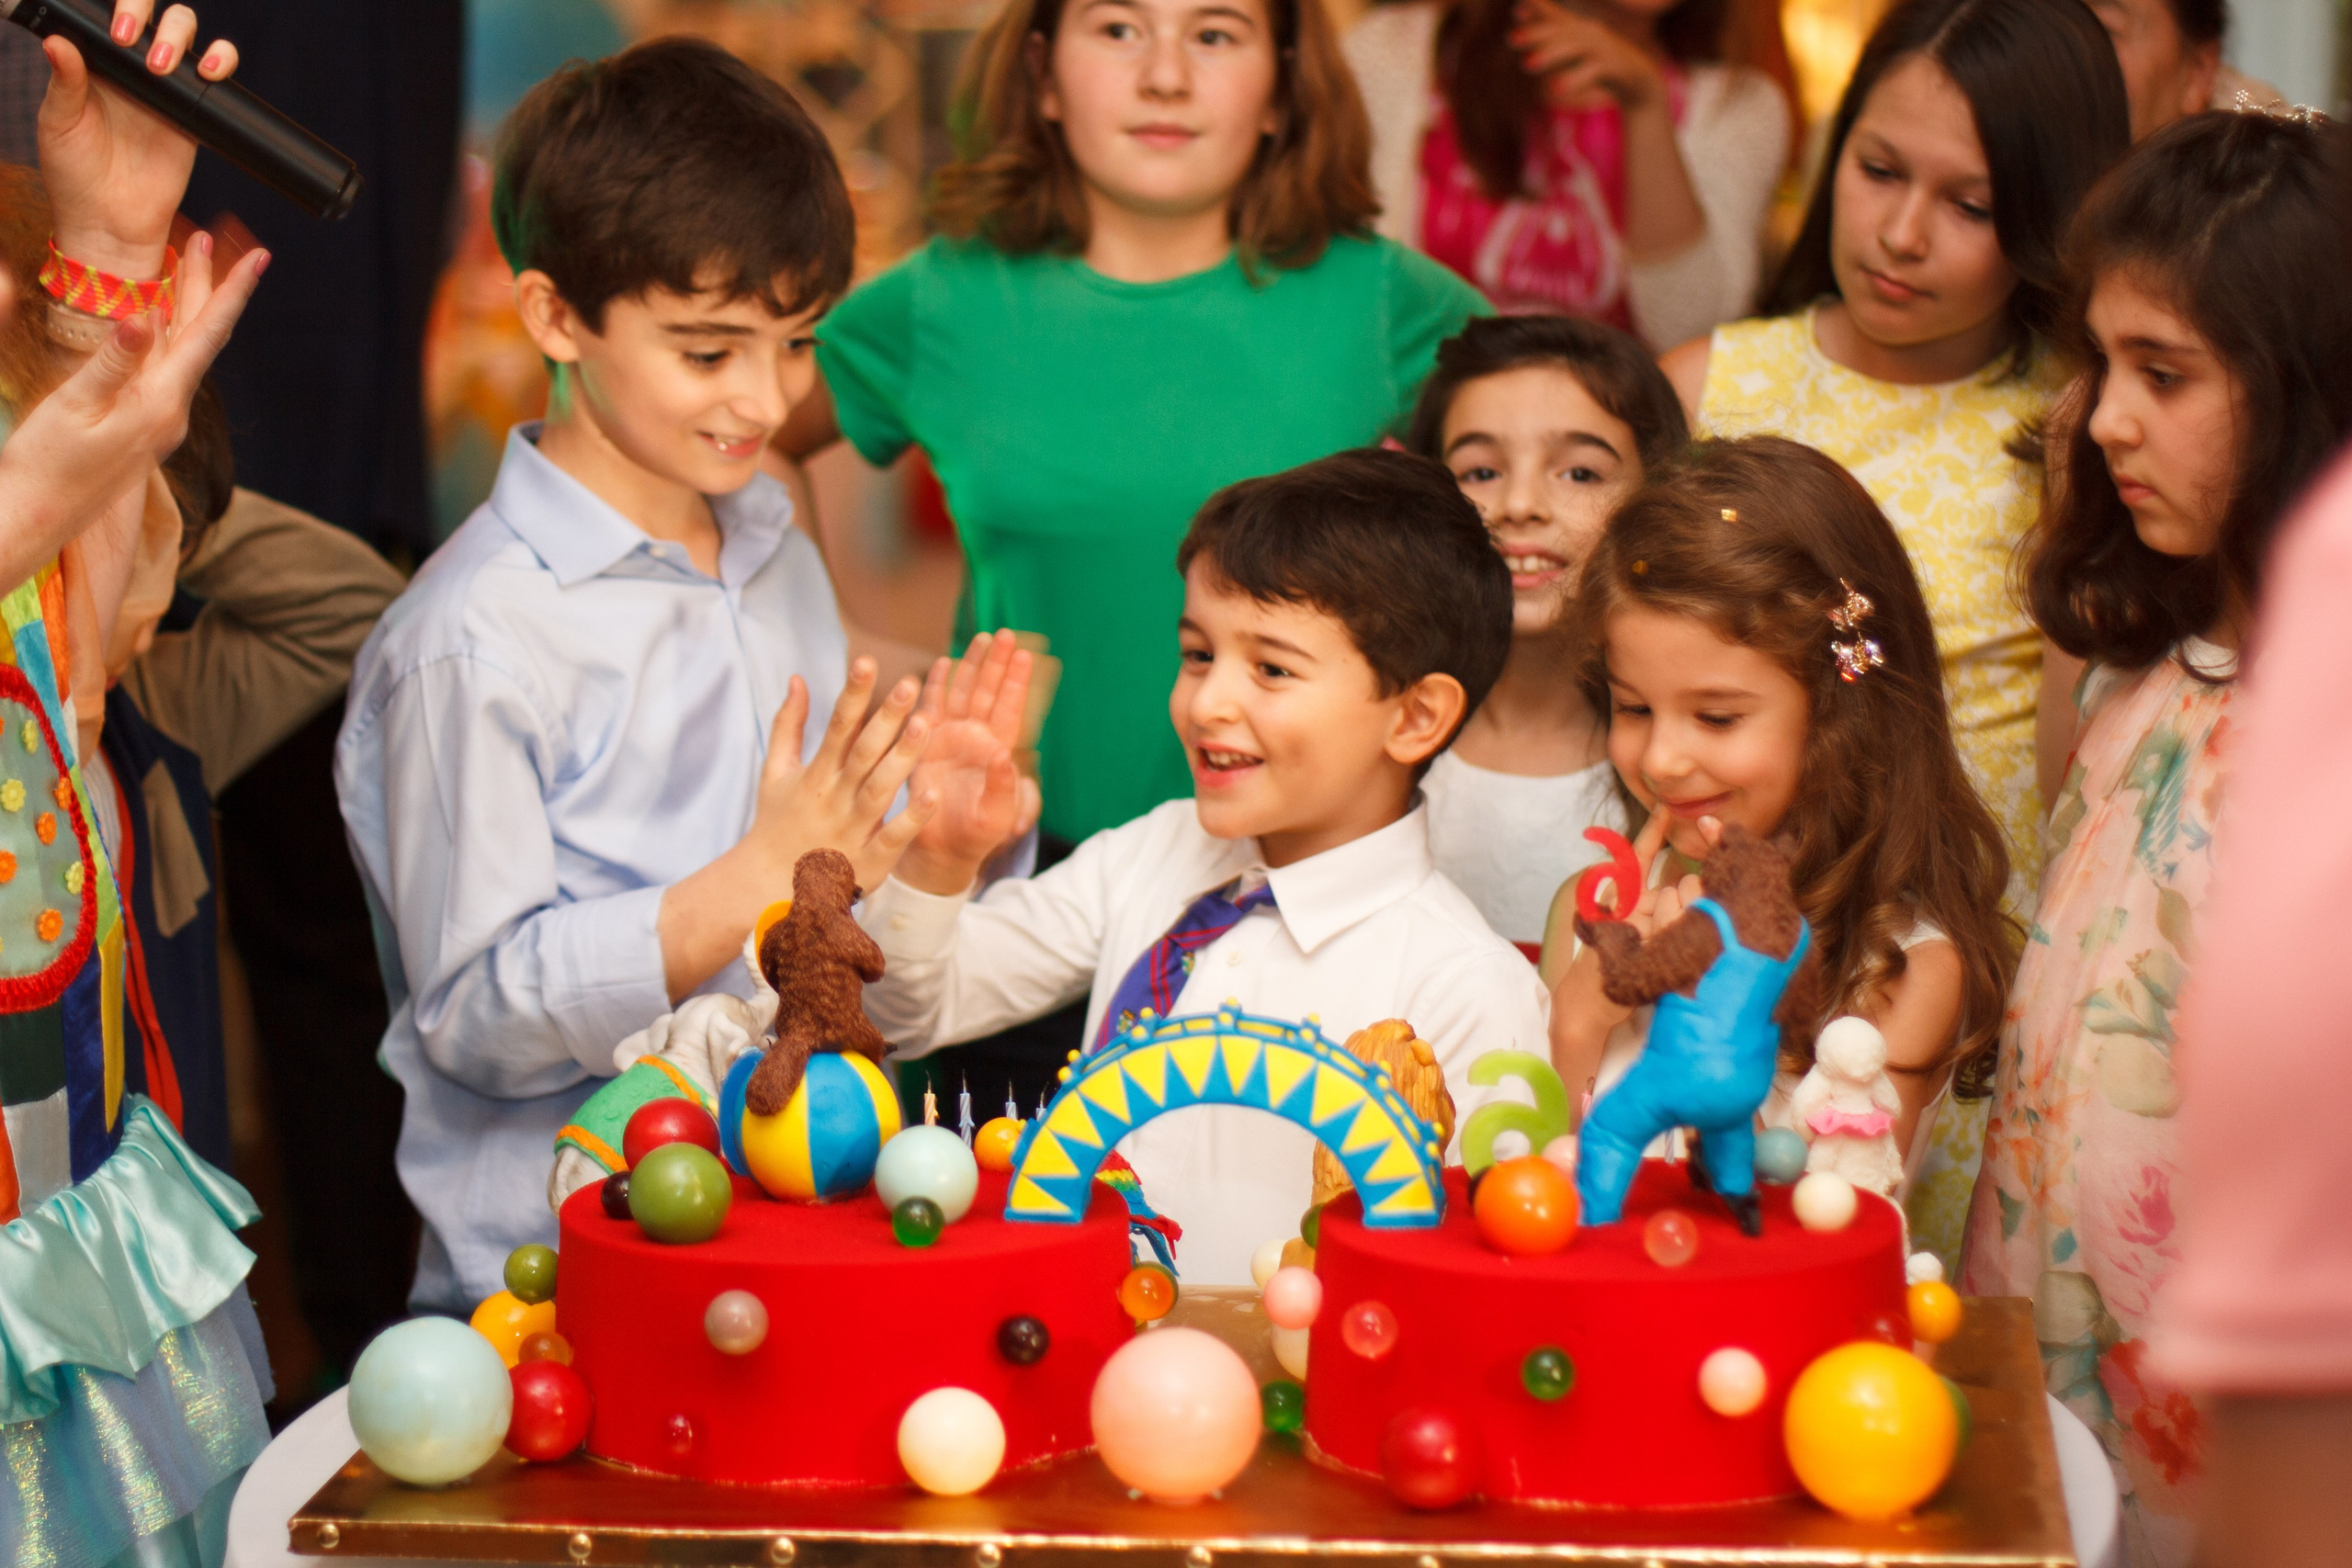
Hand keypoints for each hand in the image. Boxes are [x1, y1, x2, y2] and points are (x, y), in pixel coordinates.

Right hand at [0, 230, 264, 589]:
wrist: (37, 518)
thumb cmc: (48, 464)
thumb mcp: (74, 405)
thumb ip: (112, 361)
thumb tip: (146, 316)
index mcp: (161, 402)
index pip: (208, 334)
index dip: (233, 290)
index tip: (259, 256)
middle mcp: (171, 411)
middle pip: (201, 336)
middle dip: (209, 284)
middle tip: (211, 238)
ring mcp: (159, 420)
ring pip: (184, 350)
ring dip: (188, 304)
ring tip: (189, 260)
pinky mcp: (142, 426)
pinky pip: (166, 368)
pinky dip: (168, 332)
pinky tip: (160, 317)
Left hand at [39, 1, 241, 280]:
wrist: (112, 222)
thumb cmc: (74, 175)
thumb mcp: (59, 124)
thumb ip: (64, 81)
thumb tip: (59, 41)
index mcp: (94, 64)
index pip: (110, 18)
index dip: (121, 11)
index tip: (117, 34)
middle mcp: (131, 69)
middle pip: (154, 17)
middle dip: (153, 19)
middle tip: (139, 48)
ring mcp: (165, 89)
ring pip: (185, 35)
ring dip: (181, 35)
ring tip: (166, 65)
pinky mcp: (194, 113)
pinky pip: (214, 75)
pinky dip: (220, 60)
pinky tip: (208, 71)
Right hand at [743, 659, 937, 895]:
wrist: (766, 888)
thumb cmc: (776, 823)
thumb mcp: (774, 772)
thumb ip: (789, 725)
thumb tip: (799, 678)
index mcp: (815, 774)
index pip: (837, 725)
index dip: (852, 693)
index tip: (867, 660)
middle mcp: (834, 797)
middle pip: (864, 751)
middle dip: (886, 716)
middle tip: (909, 683)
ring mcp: (851, 829)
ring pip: (881, 789)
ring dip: (903, 757)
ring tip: (926, 723)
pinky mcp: (868, 861)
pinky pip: (893, 837)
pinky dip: (911, 818)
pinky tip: (931, 793)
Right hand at [897, 630, 1037, 894]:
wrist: (942, 849)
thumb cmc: (976, 835)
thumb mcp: (997, 815)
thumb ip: (1004, 786)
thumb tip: (1005, 756)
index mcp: (999, 753)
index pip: (1011, 711)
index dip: (1016, 683)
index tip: (1025, 656)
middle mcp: (977, 739)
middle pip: (989, 693)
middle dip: (997, 663)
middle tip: (1005, 634)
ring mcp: (952, 739)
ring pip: (964, 694)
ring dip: (972, 666)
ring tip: (981, 638)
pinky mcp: (926, 744)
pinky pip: (933, 709)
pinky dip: (938, 687)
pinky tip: (943, 664)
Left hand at [1510, 0, 1663, 112]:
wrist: (1641, 80)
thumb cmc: (1601, 61)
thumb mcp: (1575, 46)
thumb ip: (1552, 28)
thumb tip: (1518, 9)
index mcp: (1580, 30)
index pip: (1556, 19)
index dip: (1538, 11)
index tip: (1516, 10)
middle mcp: (1592, 33)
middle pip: (1563, 30)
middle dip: (1537, 33)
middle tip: (1511, 40)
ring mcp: (1604, 48)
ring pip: (1576, 47)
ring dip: (1550, 54)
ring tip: (1526, 65)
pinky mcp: (1616, 66)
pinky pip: (1592, 71)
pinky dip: (1574, 78)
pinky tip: (1554, 89)